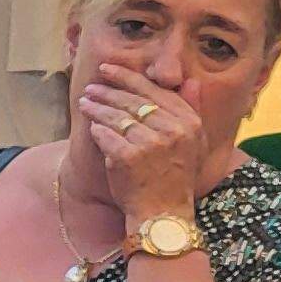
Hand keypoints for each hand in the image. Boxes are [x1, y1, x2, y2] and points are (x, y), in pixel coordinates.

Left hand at [75, 70, 205, 223]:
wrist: (164, 212)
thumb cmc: (177, 177)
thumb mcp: (196, 143)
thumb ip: (192, 110)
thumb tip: (190, 81)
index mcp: (188, 122)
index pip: (153, 91)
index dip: (128, 77)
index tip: (108, 69)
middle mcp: (172, 129)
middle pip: (132, 101)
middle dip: (107, 91)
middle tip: (90, 87)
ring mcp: (149, 143)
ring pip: (116, 116)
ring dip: (96, 108)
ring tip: (84, 103)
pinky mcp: (127, 157)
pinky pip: (105, 135)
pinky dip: (97, 131)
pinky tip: (90, 127)